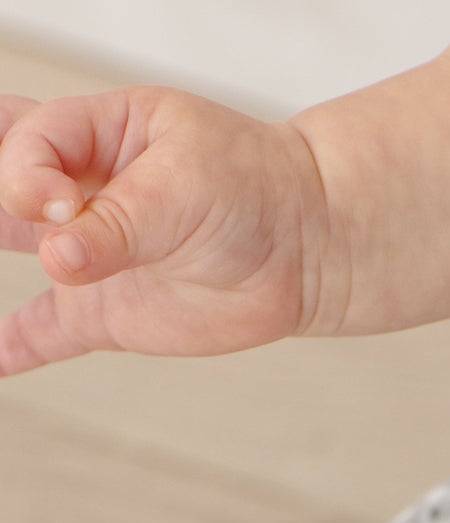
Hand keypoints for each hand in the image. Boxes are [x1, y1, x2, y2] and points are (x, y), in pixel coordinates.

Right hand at [0, 87, 330, 374]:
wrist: (303, 249)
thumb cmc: (251, 191)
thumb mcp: (185, 190)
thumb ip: (118, 225)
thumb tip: (58, 261)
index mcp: (93, 131)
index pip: (28, 139)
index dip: (29, 172)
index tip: (62, 206)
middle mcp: (76, 188)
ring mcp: (84, 252)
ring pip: (6, 242)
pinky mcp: (103, 312)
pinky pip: (45, 331)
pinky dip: (14, 347)